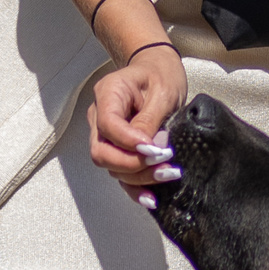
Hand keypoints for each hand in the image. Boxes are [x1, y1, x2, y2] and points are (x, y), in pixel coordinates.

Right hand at [87, 38, 187, 188]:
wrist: (158, 70)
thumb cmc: (160, 75)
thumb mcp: (162, 92)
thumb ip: (149, 121)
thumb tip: (146, 151)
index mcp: (108, 94)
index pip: (108, 125)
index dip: (129, 143)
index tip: (156, 150)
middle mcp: (99, 116)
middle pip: (102, 152)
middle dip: (132, 165)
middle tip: (164, 164)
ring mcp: (105, 134)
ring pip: (111, 166)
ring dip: (139, 177)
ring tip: (169, 174)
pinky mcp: (117, 148)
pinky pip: (120, 172)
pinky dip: (134, 187)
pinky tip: (150, 199)